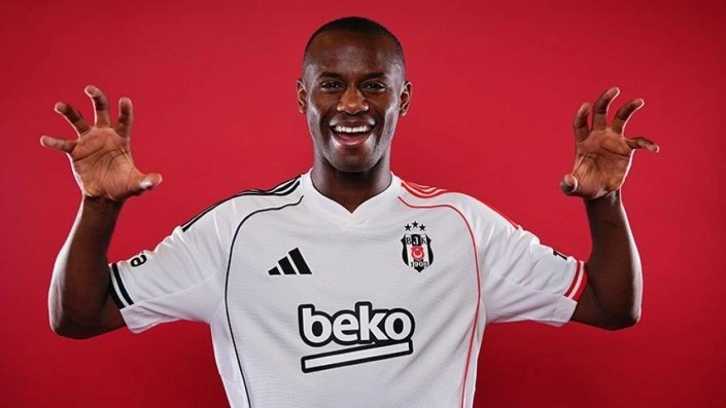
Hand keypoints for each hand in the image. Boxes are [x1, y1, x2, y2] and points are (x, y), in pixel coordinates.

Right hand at [40, 85, 161, 200]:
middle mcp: (104, 134)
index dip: (125, 111)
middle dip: (97, 98)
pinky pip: (63, 144)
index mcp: (121, 138)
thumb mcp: (136, 184)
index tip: (125, 100)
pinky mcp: (75, 151)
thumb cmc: (123, 186)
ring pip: (78, 120)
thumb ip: (147, 181)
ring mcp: (89, 141)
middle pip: (101, 110)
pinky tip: (45, 139)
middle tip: (89, 88)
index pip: (124, 121)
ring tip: (59, 106)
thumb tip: (157, 180)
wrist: (106, 195)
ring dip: (69, 112)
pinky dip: (54, 142)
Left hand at [560, 87, 658, 198]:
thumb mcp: (573, 187)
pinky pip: (638, 141)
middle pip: (600, 112)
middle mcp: (597, 136)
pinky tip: (654, 148)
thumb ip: (568, 184)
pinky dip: (646, 143)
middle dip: (605, 100)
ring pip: (620, 118)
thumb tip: (567, 181)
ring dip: (629, 108)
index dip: (581, 115)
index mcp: (582, 141)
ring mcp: (613, 139)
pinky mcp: (626, 148)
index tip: (585, 106)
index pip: (580, 124)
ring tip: (639, 100)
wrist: (600, 190)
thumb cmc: (584, 185)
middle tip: (614, 89)